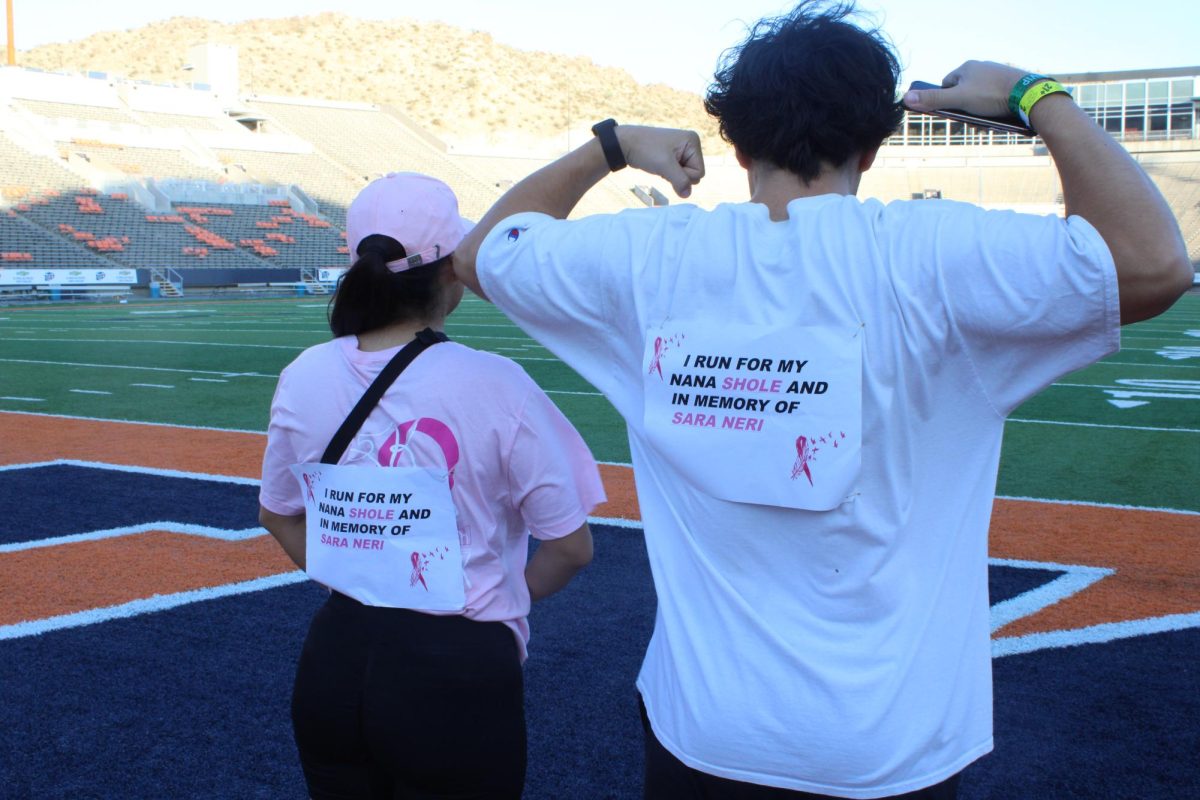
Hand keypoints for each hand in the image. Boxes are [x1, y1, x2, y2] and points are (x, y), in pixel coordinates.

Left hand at [616, 125, 704, 197]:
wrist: (625, 144)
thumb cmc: (645, 150)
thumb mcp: (664, 166)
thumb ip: (680, 181)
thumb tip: (687, 194)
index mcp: (693, 141)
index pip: (699, 172)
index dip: (684, 175)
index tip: (668, 165)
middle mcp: (690, 145)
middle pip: (695, 174)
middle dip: (679, 176)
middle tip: (663, 165)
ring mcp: (682, 151)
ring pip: (686, 176)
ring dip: (673, 176)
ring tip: (660, 165)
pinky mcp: (674, 157)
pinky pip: (678, 174)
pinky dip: (669, 175)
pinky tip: (659, 167)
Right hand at [903, 60, 1028, 118]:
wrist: (1028, 95)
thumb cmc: (991, 95)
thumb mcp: (958, 100)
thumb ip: (933, 99)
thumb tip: (905, 97)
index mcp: (966, 67)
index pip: (946, 84)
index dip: (945, 100)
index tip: (951, 112)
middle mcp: (981, 67)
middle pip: (963, 92)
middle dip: (964, 109)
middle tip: (971, 121)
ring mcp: (997, 74)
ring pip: (980, 97)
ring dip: (979, 112)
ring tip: (986, 122)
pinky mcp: (1010, 83)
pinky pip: (995, 98)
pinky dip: (993, 109)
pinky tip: (998, 118)